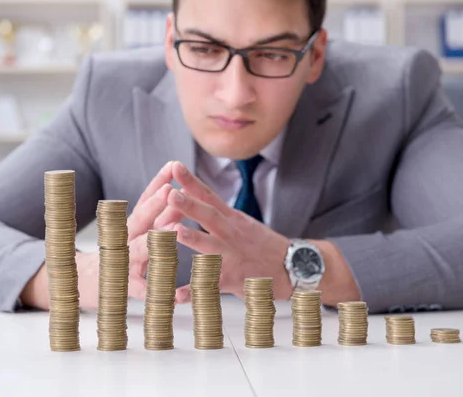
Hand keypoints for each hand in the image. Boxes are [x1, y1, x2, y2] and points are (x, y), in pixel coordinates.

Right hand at [125, 161, 186, 301]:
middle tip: (171, 191)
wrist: (81, 283)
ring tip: (175, 230)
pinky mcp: (125, 288)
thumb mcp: (138, 231)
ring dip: (157, 240)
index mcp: (131, 225)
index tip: (172, 166)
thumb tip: (181, 193)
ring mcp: (123, 262)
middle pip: (139, 219)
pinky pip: (142, 291)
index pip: (144, 199)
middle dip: (155, 204)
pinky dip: (157, 293)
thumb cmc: (118, 252)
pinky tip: (174, 296)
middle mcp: (124, 240)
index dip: (158, 182)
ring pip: (139, 250)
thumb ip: (159, 215)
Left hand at [166, 162, 292, 302]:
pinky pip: (210, 286)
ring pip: (210, 246)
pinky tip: (176, 296)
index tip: (174, 166)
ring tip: (173, 232)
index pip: (209, 196)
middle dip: (189, 205)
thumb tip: (190, 194)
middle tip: (170, 194)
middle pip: (209, 216)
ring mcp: (232, 257)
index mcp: (231, 219)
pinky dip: (193, 292)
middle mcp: (231, 234)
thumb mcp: (241, 222)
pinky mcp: (232, 280)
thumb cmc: (262, 244)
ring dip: (192, 238)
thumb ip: (216, 212)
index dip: (191, 181)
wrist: (292, 267)